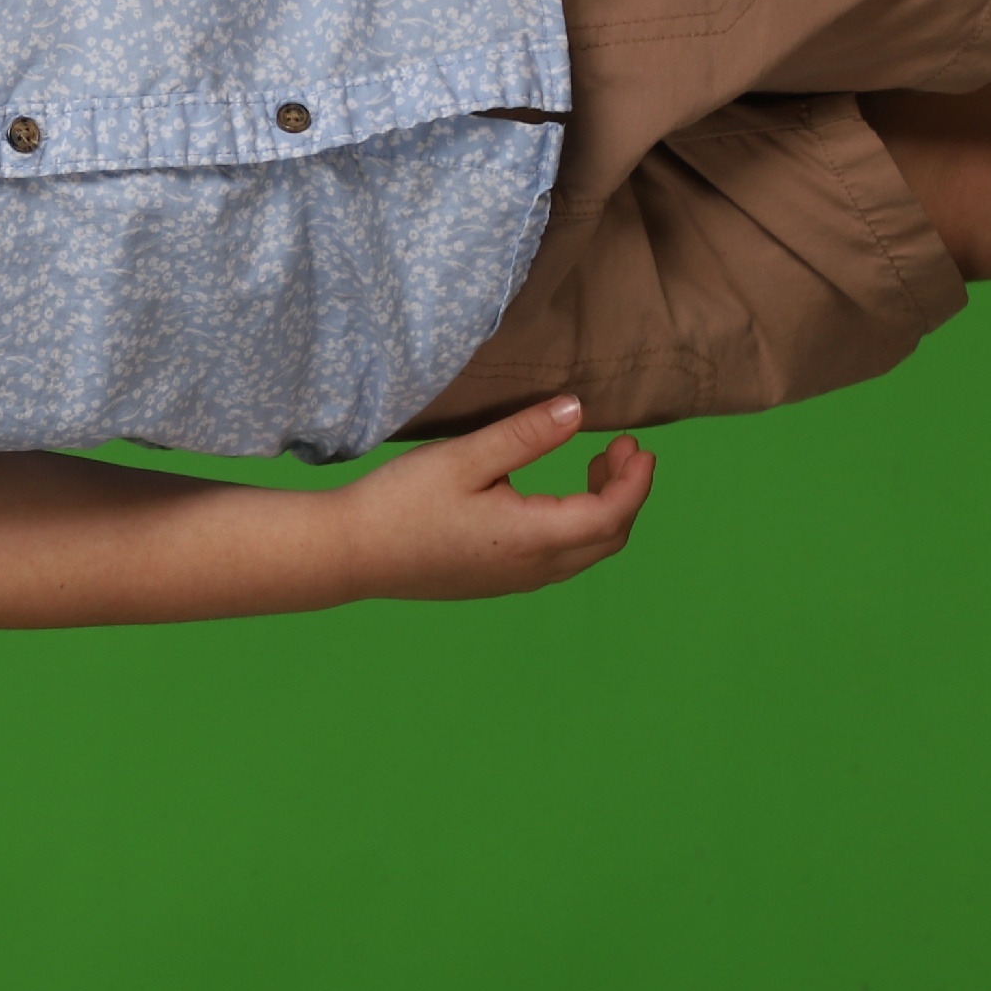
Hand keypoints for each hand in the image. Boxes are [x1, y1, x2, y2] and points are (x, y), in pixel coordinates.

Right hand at [341, 397, 655, 600]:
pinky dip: (575, 527)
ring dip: (602, 511)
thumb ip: (525, 434)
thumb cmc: (401, 502)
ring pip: (584, 552)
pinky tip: (549, 498)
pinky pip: (558, 559)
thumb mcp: (464, 458)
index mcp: (533, 538)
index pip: (611, 514)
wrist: (350, 553)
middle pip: (608, 539)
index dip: (635, 482)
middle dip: (626, 494)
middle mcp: (532, 568)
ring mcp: (513, 580)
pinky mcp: (494, 581)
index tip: (640, 446)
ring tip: (593, 467)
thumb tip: (578, 409)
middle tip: (621, 450)